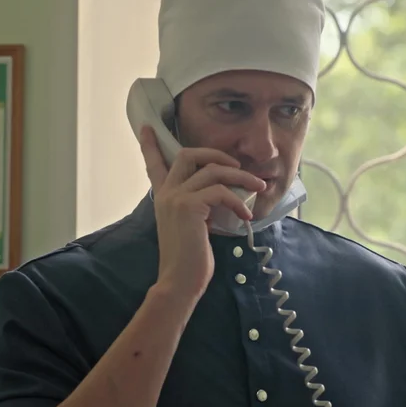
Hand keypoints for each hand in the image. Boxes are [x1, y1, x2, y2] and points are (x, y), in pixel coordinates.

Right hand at [138, 125, 266, 298]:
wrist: (180, 280)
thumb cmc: (190, 259)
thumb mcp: (193, 225)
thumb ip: (200, 206)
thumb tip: (225, 193)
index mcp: (164, 197)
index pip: (154, 164)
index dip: (150, 145)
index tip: (147, 126)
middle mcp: (166, 193)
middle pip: (187, 154)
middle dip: (216, 154)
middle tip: (237, 166)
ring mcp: (175, 198)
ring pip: (211, 170)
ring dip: (240, 177)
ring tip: (258, 187)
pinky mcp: (189, 206)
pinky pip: (220, 191)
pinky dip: (238, 201)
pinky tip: (246, 214)